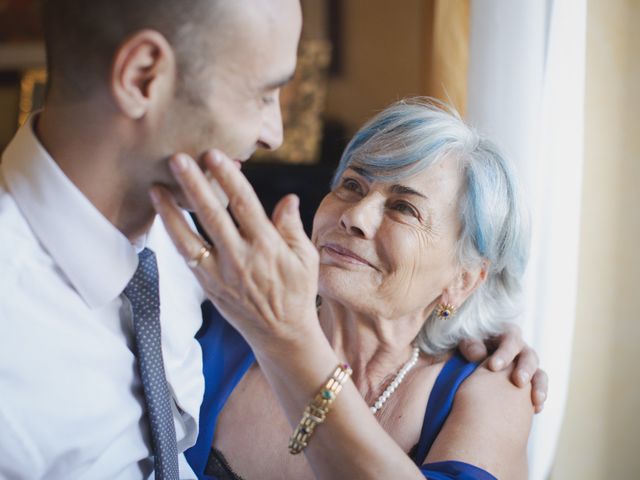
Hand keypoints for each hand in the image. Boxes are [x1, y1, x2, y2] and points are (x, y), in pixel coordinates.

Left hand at [150, 150, 319, 351]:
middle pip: (212, 216)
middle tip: (177, 159)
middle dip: (194, 185)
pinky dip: (173, 236)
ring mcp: (221, 274)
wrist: (282, 335)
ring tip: (155, 187)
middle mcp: (241, 258)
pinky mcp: (208, 286)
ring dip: (171, 212)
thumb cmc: (297, 292)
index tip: (215, 155)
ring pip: (190, 238)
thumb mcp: (305, 258)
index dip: (228, 178)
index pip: (244, 205)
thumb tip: (287, 199)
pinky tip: (163, 217)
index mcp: (268, 246)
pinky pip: (186, 258)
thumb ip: (292, 227)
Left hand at [458, 323, 547, 412]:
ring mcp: (527, 367)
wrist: (471, 365)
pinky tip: (536, 409)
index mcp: (506, 336)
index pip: (510, 339)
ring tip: (536, 400)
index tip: (494, 367)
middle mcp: (521, 350)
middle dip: (525, 369)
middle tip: (519, 382)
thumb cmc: (468, 349)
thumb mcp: (465, 342)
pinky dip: (538, 399)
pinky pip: (539, 390)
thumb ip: (470, 345)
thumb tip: (479, 354)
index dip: (505, 352)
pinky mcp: (530, 383)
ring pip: (540, 373)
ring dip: (539, 386)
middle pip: (529, 356)